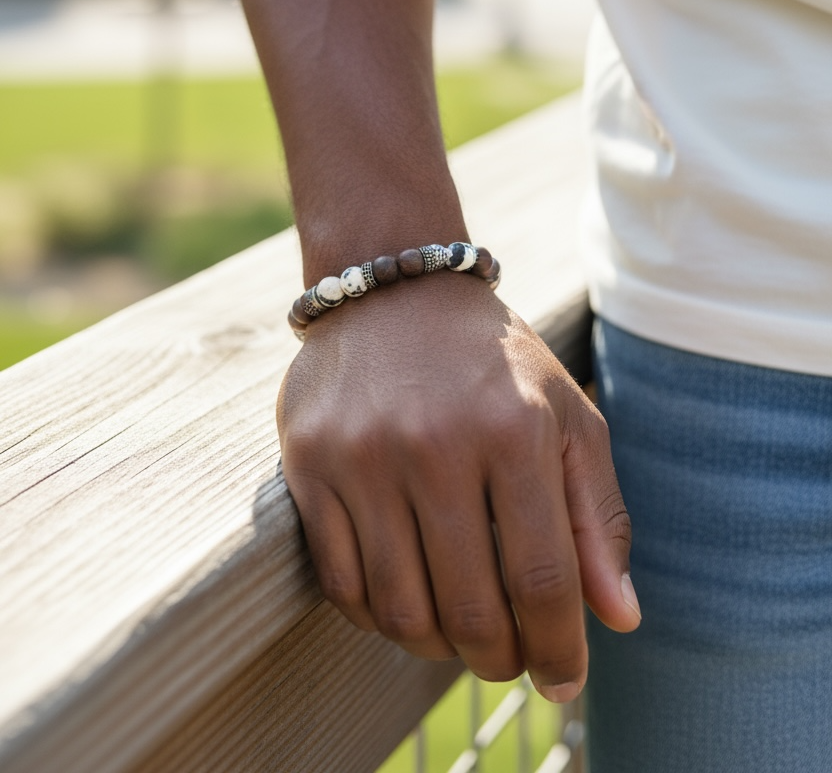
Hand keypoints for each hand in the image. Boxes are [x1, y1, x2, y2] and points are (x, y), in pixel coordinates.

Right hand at [277, 272, 639, 700]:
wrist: (396, 290)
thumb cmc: (496, 364)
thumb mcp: (567, 418)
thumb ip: (598, 517)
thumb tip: (619, 619)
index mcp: (514, 430)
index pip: (542, 578)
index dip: (560, 646)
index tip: (565, 680)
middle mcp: (435, 444)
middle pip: (471, 608)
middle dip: (499, 658)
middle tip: (509, 658)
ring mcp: (363, 456)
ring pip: (401, 609)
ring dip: (438, 646)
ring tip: (459, 635)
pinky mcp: (308, 463)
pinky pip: (341, 581)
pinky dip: (377, 617)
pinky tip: (405, 603)